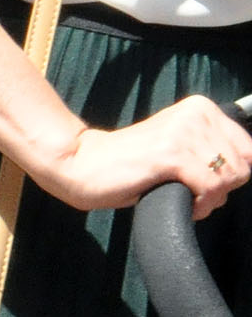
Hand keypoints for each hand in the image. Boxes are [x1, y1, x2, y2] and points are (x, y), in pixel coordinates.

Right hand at [40, 94, 251, 215]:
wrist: (81, 165)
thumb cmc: (126, 166)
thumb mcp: (176, 149)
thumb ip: (207, 151)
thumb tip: (240, 173)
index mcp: (201, 108)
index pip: (248, 148)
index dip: (231, 175)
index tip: (206, 187)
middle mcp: (197, 114)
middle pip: (243, 164)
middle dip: (223, 189)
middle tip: (195, 198)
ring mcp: (184, 133)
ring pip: (230, 177)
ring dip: (212, 200)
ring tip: (189, 203)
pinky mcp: (171, 154)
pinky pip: (210, 186)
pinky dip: (202, 205)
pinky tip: (187, 208)